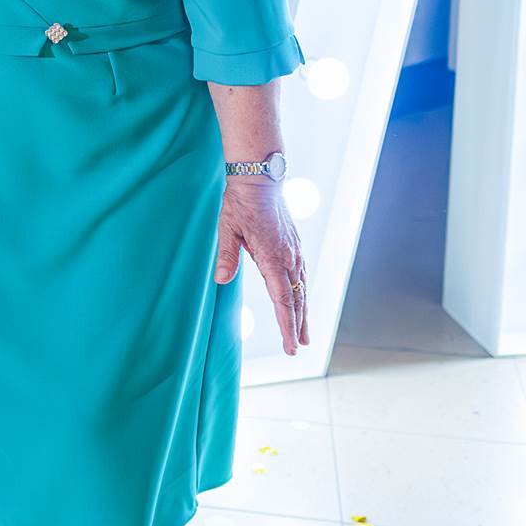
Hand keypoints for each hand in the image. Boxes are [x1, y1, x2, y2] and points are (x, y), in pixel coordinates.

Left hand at [215, 177, 308, 355]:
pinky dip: (302, 292)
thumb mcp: (227, 228)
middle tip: (298, 347)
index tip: (291, 346)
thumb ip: (226, 256)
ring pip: (302, 289)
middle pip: (297, 300)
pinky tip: (301, 300)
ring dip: (303, 312)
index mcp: (272, 258)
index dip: (287, 325)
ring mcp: (294, 251)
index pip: (283, 300)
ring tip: (304, 332)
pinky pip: (301, 275)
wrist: (260, 178)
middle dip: (298, 325)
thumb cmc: (240, 202)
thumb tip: (221, 280)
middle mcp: (288, 258)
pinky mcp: (294, 245)